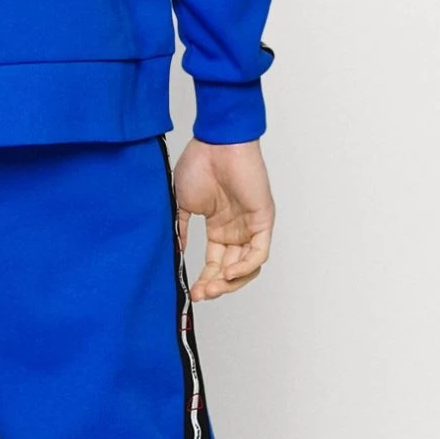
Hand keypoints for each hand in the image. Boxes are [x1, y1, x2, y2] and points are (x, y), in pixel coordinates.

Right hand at [172, 138, 274, 300]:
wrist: (215, 143)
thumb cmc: (199, 164)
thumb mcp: (183, 203)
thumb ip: (180, 228)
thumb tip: (176, 252)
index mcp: (219, 227)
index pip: (214, 263)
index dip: (203, 280)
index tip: (190, 292)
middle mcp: (236, 230)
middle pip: (230, 269)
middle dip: (215, 286)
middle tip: (200, 294)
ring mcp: (250, 226)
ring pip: (246, 266)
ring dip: (229, 281)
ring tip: (211, 287)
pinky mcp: (263, 220)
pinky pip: (258, 252)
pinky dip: (244, 266)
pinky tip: (227, 272)